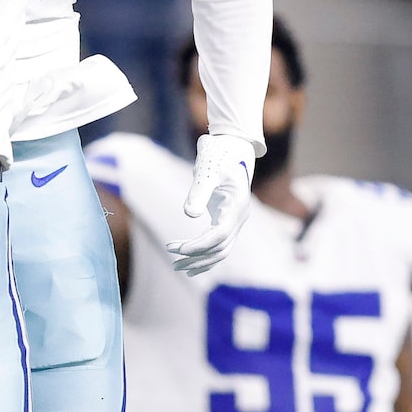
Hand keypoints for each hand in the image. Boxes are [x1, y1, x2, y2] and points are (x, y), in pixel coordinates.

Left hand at [163, 132, 257, 276]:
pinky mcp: (228, 220)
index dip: (198, 246)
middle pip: (221, 248)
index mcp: (236, 206)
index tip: (177, 249)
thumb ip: (199, 192)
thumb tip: (189, 215)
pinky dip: (204, 254)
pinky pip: (218, 244)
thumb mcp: (207, 170)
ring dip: (199, 260)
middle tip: (172, 260)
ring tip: (175, 265)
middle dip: (196, 257)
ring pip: (220, 250)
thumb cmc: (218, 154)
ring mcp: (235, 220)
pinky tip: (188, 261)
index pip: (219, 236)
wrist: (232, 146)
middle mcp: (239, 217)